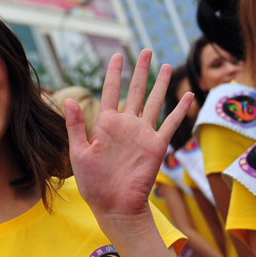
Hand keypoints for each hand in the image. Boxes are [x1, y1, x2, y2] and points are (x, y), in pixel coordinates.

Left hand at [64, 50, 192, 225]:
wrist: (114, 205)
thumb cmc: (93, 183)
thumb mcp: (79, 152)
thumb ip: (76, 126)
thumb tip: (68, 99)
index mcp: (106, 124)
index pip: (110, 91)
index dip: (113, 73)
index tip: (116, 55)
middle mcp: (126, 125)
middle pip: (135, 91)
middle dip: (141, 70)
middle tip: (146, 51)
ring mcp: (143, 134)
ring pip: (154, 102)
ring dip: (160, 84)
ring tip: (166, 65)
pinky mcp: (156, 146)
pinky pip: (170, 124)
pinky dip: (179, 109)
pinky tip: (187, 95)